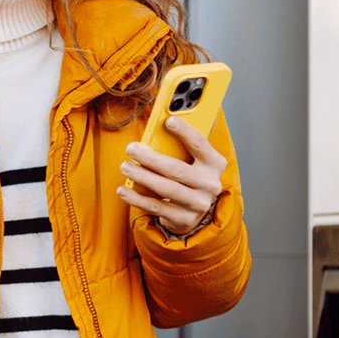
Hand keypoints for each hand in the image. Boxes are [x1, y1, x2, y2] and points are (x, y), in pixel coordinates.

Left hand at [117, 116, 226, 235]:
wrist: (193, 212)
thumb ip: (184, 143)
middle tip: (131, 149)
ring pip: (166, 189)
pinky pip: (156, 207)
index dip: (185, 132)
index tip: (168, 121)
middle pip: (178, 170)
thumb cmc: (189, 178)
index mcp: (215, 163)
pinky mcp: (185, 219)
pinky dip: (137, 198)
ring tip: (125, 166)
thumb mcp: (193, 160)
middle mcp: (210, 184)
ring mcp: (198, 204)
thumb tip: (168, 118)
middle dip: (151, 159)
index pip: (200, 144)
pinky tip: (123, 190)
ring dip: (142, 177)